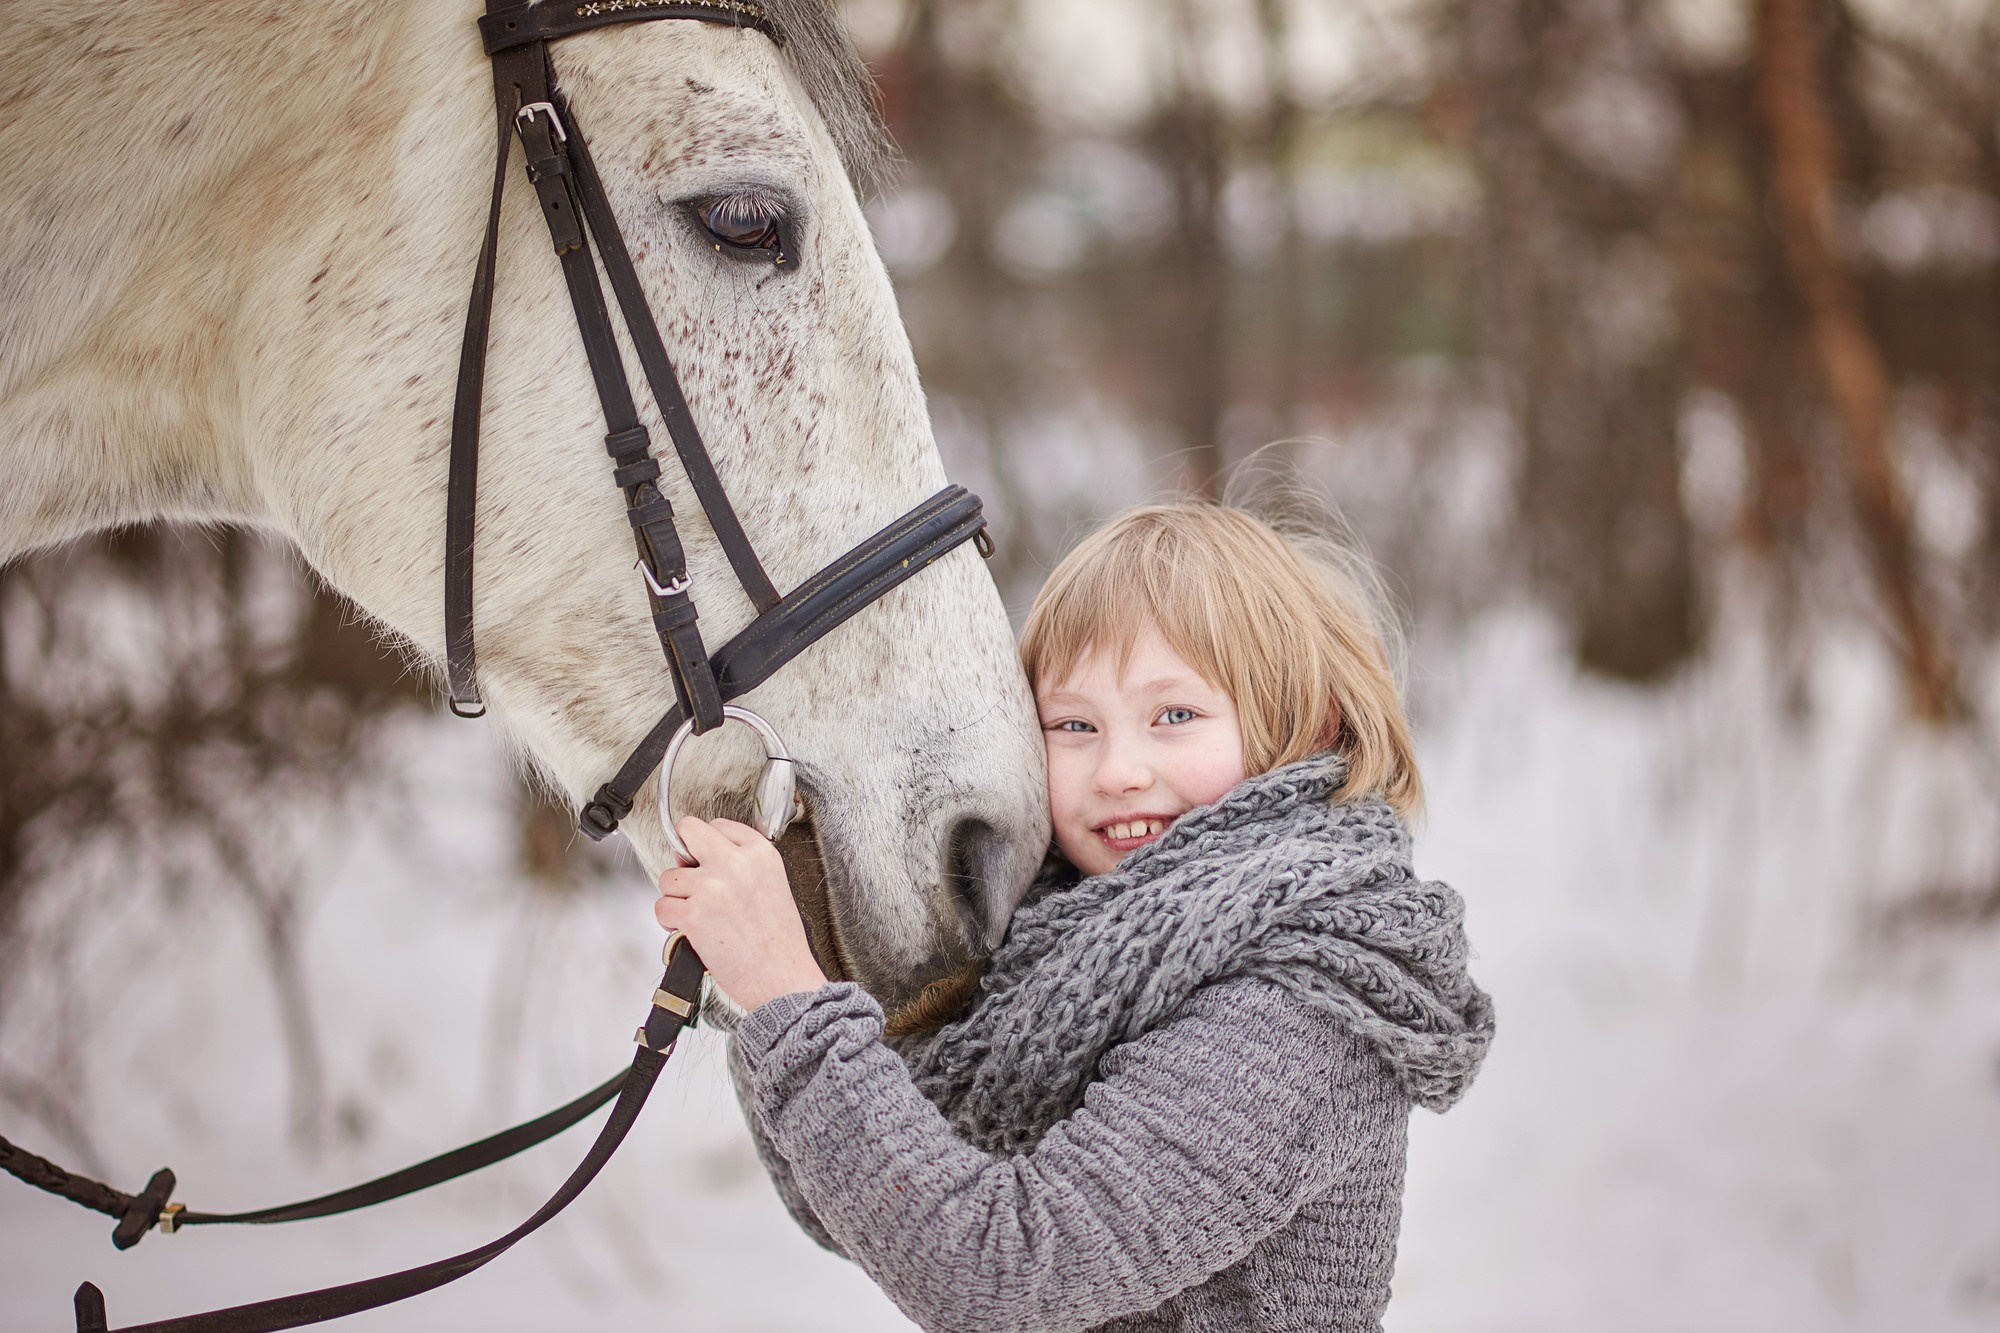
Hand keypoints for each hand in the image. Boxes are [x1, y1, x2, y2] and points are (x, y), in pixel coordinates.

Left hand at [655, 817, 829, 1011]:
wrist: (782, 977)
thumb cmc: (778, 942)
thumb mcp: (772, 885)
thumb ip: (741, 864)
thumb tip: (695, 859)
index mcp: (760, 853)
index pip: (717, 825)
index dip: (708, 847)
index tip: (710, 864)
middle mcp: (735, 864)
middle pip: (687, 831)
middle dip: (682, 854)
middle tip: (690, 878)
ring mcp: (712, 886)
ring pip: (669, 877)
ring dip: (677, 898)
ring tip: (700, 916)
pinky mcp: (693, 914)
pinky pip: (662, 907)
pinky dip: (670, 923)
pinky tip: (691, 931)